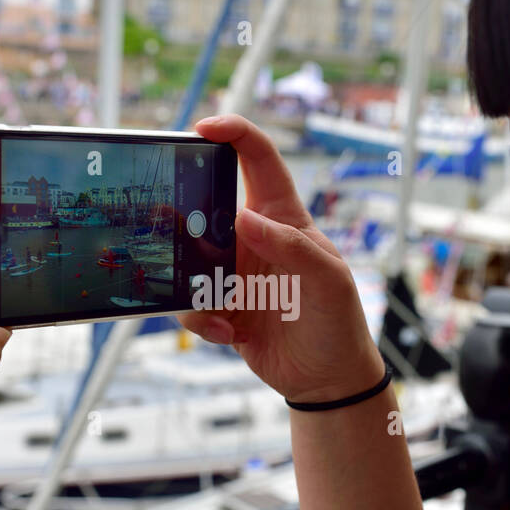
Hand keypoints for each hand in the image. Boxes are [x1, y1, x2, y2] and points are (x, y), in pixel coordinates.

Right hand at [178, 114, 383, 402]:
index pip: (256, 159)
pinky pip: (188, 302)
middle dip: (183, 213)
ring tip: (218, 309)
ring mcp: (232, 272)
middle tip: (171, 227)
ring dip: (190, 282)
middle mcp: (252, 239)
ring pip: (187, 258)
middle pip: (204, 204)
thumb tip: (243, 217)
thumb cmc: (338, 323)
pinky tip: (230, 334)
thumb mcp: (327, 281)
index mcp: (283, 218)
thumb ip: (291, 246)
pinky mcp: (219, 306)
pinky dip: (201, 319)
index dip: (232, 133)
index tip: (202, 129)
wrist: (327, 380)